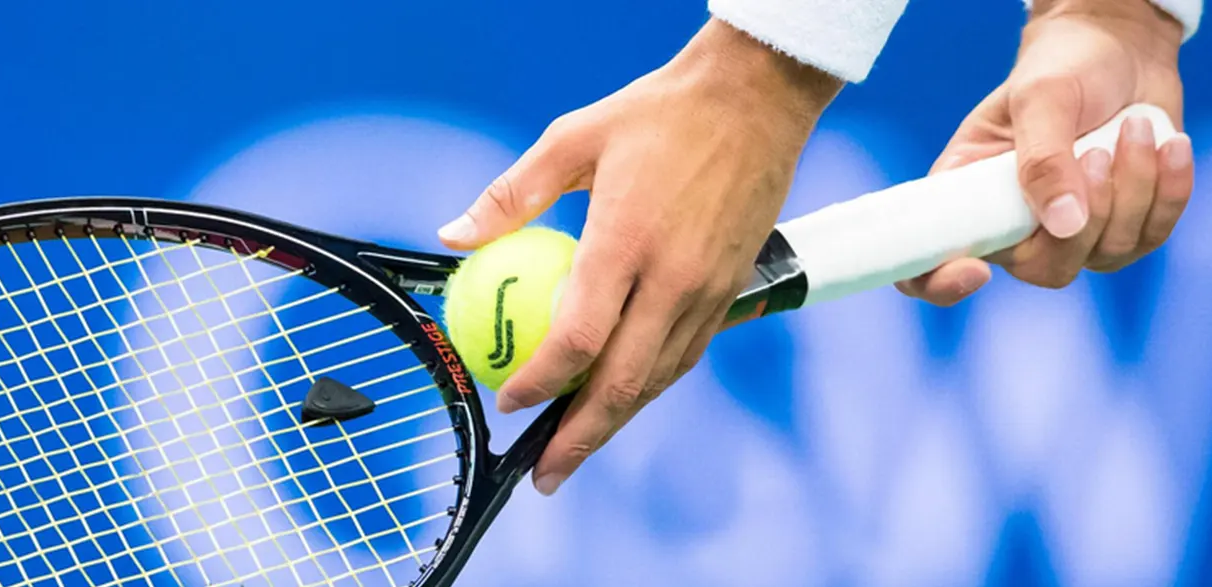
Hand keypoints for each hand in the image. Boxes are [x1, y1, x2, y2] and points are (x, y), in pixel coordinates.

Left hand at [436, 20, 841, 495]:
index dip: (541, 381)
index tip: (509, 401)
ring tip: (575, 452)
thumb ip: (511, 194)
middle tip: (543, 473)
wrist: (757, 95)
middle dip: (580, 437)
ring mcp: (710, 288)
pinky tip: (622, 400)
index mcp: (627, 241)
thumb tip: (454, 236)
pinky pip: (687, 353)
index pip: (579, 337)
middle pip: (624, 382)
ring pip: (660, 377)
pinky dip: (651, 386)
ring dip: (616, 422)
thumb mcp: (573, 137)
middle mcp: (674, 277)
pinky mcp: (733, 289)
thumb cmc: (659, 111)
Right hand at [898, 0, 1193, 304]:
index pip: (931, 261)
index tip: (976, 271)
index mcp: (967, 194)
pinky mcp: (1125, 225)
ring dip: (1135, 188)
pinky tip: (1168, 145)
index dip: (939, 283)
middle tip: (1098, 151)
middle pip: (1045, 269)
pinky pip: (1152, 234)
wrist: (1123, 50)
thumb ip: (1045, 161)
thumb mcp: (1043, 100)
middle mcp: (1015, 224)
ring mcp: (1072, 231)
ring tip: (1137, 127)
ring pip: (1107, 251)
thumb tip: (1063, 225)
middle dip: (1087, 219)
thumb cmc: (1064, 65)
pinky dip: (1168, 190)